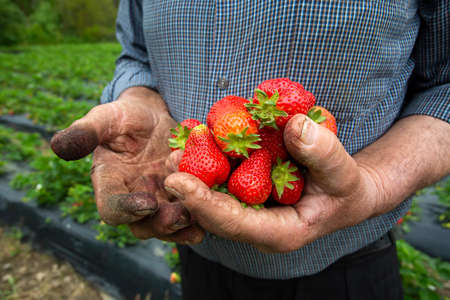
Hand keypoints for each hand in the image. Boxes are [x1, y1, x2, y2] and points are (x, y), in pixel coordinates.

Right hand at [51, 87, 203, 243]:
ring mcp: (159, 198)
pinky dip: (198, 217)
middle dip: (160, 224)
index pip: (111, 208)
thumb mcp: (106, 117)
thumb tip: (59, 146)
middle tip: (178, 215)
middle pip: (142, 225)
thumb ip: (87, 132)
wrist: (154, 115)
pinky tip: (210, 217)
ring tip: (197, 224)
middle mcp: (134, 198)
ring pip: (167, 224)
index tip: (146, 202)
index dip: (126, 210)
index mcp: (111, 184)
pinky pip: (188, 212)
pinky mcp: (181, 194)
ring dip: (182, 227)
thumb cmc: (126, 115)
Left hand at [164, 114, 380, 251]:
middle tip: (169, 162)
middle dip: (189, 190)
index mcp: (278, 232)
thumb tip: (295, 127)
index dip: (204, 204)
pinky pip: (224, 176)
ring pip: (214, 194)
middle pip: (213, 212)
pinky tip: (198, 137)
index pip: (234, 223)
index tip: (177, 182)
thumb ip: (324, 153)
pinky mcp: (248, 190)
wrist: (343, 189)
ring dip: (194, 171)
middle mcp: (256, 224)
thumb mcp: (344, 173)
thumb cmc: (344, 187)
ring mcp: (250, 207)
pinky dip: (210, 158)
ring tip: (177, 147)